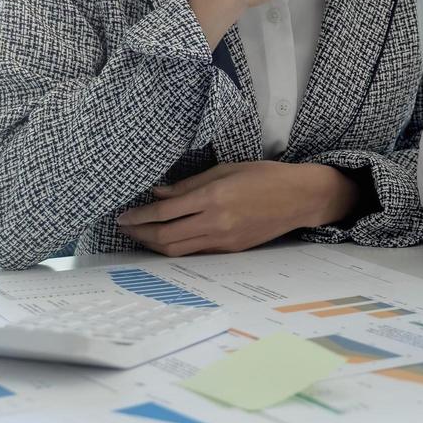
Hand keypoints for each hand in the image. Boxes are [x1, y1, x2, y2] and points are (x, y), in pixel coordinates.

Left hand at [114, 162, 360, 256]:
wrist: (299, 198)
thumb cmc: (264, 176)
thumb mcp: (226, 170)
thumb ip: (190, 185)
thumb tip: (158, 193)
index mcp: (214, 197)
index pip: (165, 211)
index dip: (140, 215)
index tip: (124, 215)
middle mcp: (216, 222)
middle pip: (166, 236)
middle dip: (141, 234)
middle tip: (126, 228)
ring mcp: (223, 240)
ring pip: (178, 249)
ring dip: (154, 244)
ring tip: (140, 236)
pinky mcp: (230, 250)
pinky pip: (195, 252)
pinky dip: (176, 248)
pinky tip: (166, 240)